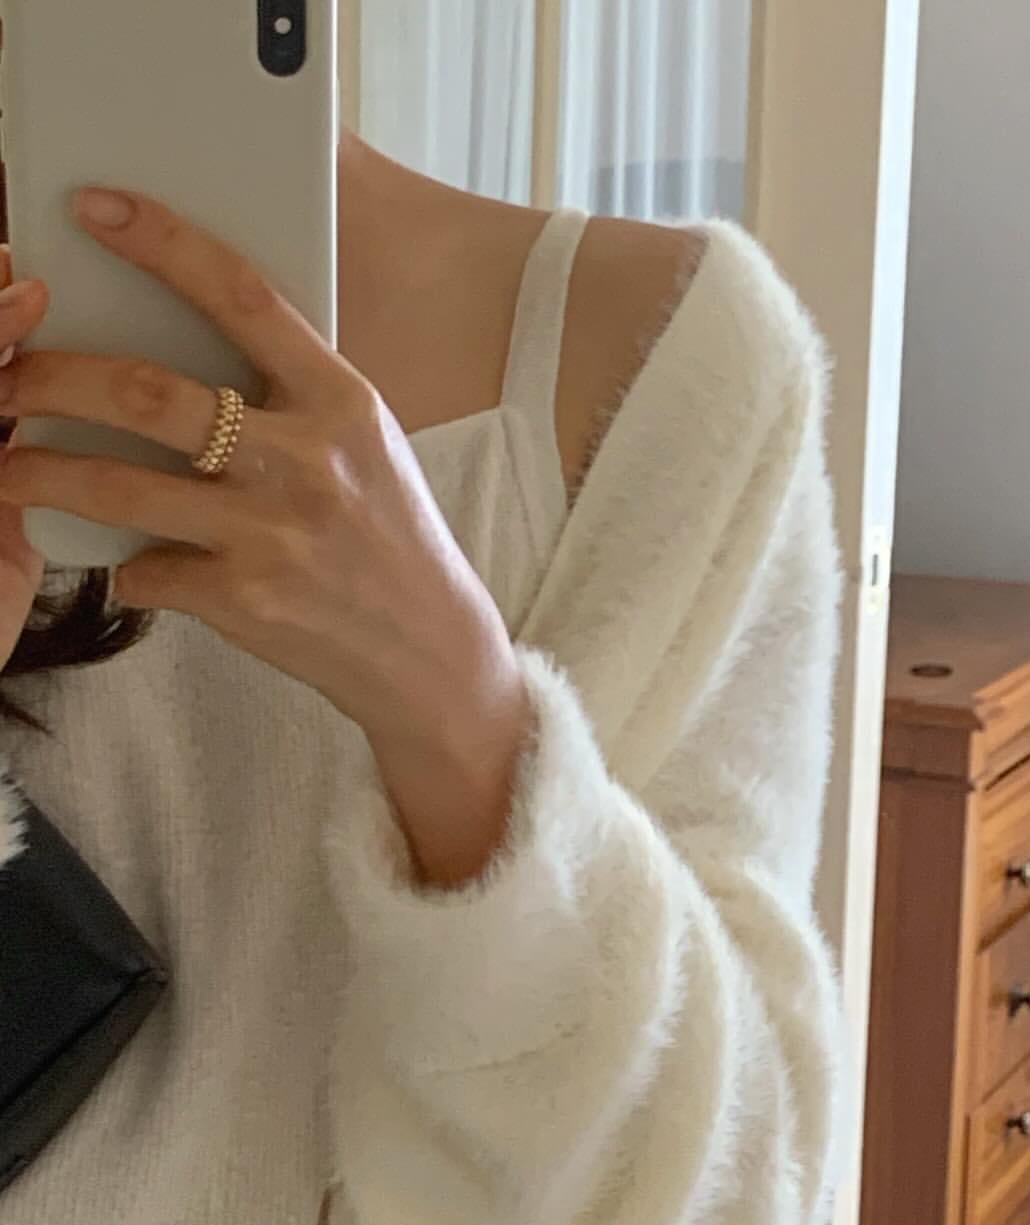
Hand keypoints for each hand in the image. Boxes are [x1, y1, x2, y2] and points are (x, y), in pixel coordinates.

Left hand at [0, 190, 531, 883]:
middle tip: (9, 377)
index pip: (242, 296)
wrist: (429, 652)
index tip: (95, 208)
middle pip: (148, 396)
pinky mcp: (244, 600)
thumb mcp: (364, 446)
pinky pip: (144, 571)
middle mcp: (305, 462)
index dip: (163, 244)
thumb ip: (293, 394)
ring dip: (41, 474)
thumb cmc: (388, 538)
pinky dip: (121, 568)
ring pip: (118, 489)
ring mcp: (271, 534)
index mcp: (341, 402)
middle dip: (54, 379)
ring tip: (4, 466)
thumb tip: (188, 340)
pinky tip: (122, 566)